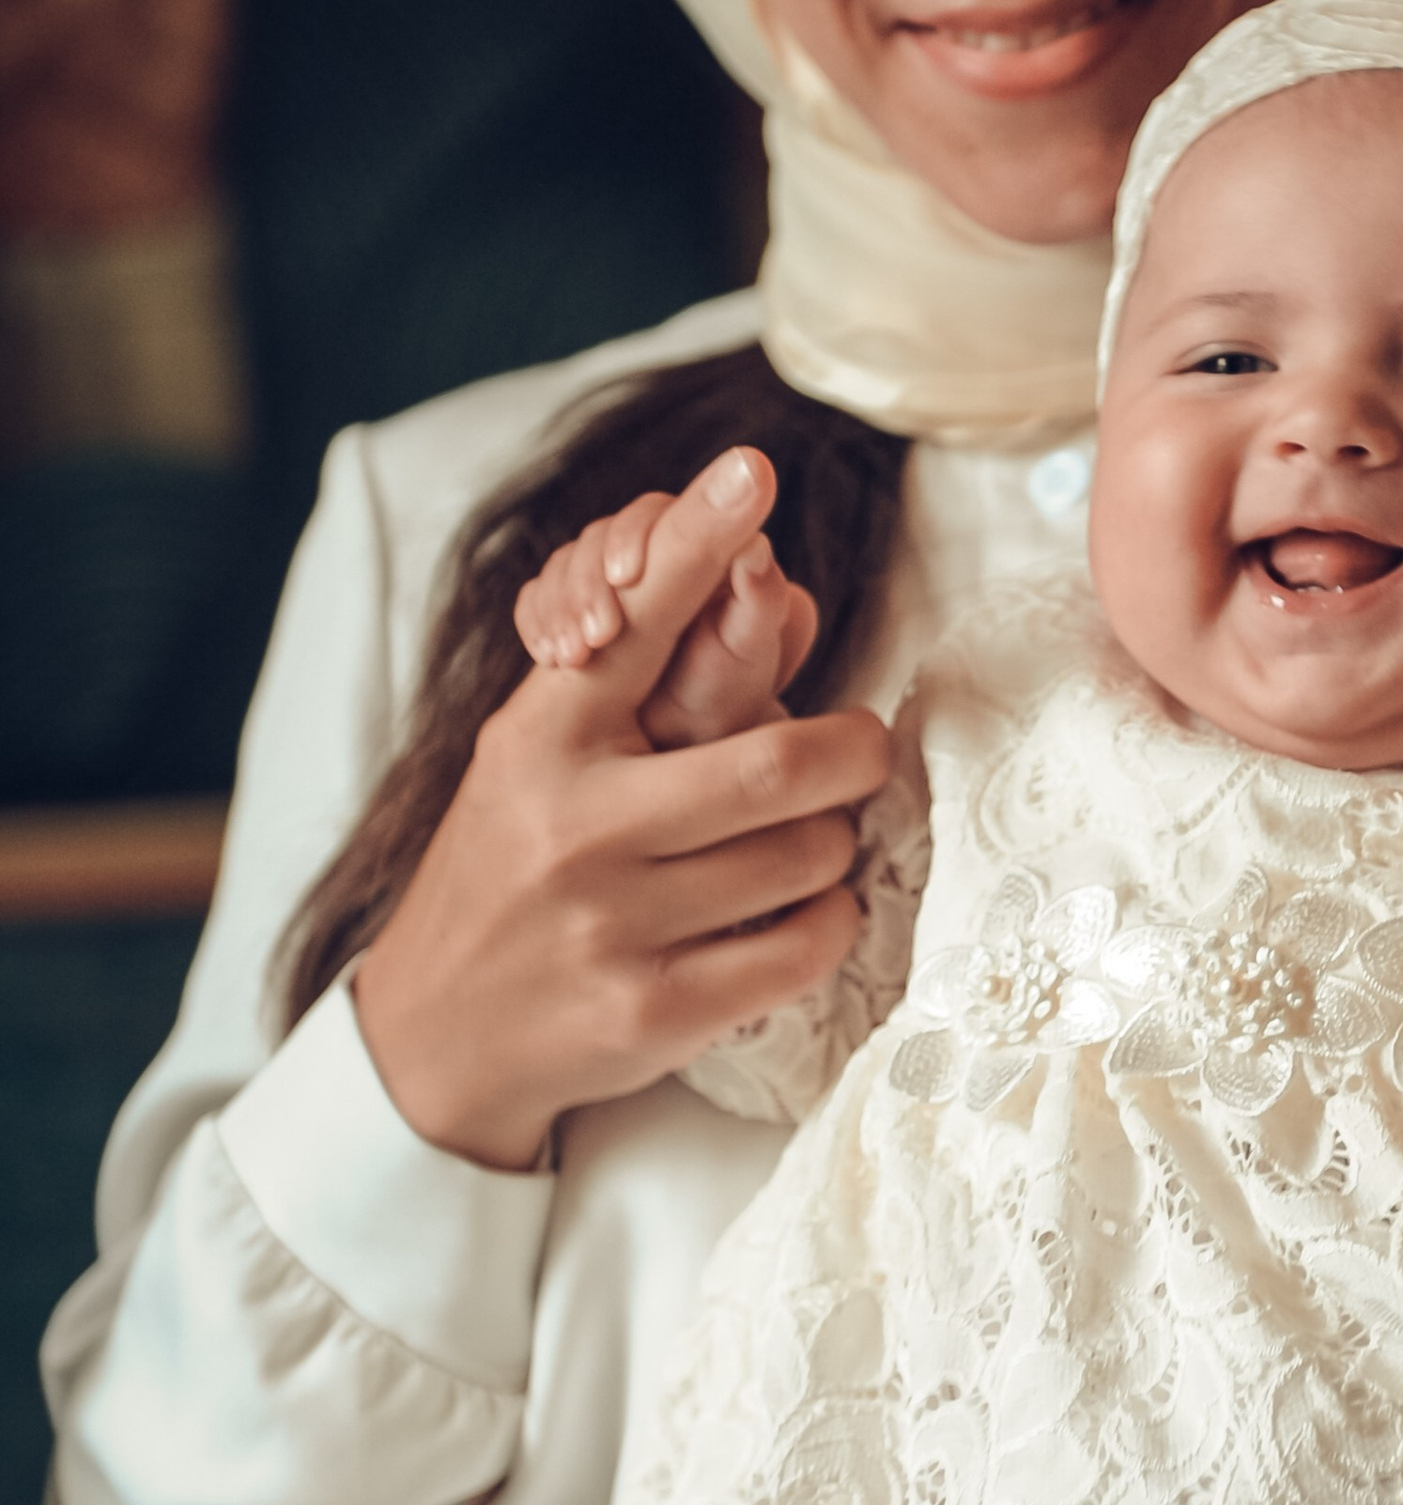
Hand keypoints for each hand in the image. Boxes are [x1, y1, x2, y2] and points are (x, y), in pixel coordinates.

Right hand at [355, 448, 888, 1169]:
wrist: (432, 1035)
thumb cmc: (513, 868)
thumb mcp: (538, 758)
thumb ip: (630, 683)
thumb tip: (763, 585)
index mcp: (543, 738)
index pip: (636, 623)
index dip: (697, 542)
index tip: (751, 469)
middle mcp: (572, 824)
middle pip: (780, 764)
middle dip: (855, 752)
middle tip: (867, 750)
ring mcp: (610, 923)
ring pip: (806, 858)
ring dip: (837, 843)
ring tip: (814, 841)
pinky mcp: (650, 1011)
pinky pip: (802, 948)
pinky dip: (831, 922)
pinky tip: (806, 912)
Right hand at [517, 483, 818, 748]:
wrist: (673, 784)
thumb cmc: (725, 721)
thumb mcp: (741, 667)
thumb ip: (757, 606)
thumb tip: (755, 546)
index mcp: (712, 559)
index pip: (662, 516)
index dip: (637, 536)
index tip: (625, 576)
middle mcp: (665, 562)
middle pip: (604, 536)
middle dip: (587, 579)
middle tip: (593, 634)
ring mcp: (618, 590)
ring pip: (568, 565)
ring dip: (559, 604)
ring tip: (566, 658)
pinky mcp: (578, 616)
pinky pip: (540, 599)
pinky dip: (537, 622)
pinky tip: (545, 655)